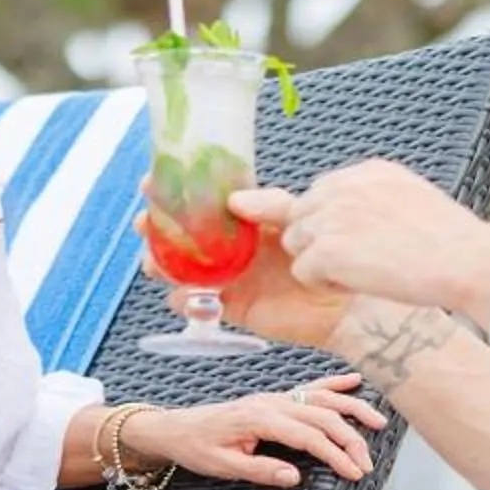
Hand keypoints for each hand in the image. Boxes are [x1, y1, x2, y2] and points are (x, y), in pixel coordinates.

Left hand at [118, 375, 387, 487]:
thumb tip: (295, 477)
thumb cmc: (198, 448)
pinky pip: (310, 386)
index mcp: (260, 419)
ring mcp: (275, 397)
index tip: (354, 473)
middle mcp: (272, 402)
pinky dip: (335, 383)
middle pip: (323, 416)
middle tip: (367, 464)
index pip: (309, 436)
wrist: (177, 428)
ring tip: (378, 423)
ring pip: (322, 397)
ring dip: (352, 408)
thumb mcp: (223, 467)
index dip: (335, 454)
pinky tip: (356, 381)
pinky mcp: (275, 398)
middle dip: (350, 439)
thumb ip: (260, 471)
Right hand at [134, 195, 353, 350]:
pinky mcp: (234, 306)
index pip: (201, 201)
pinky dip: (185, 302)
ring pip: (183, 269)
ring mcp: (230, 276)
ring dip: (163, 265)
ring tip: (155, 264)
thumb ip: (269, 205)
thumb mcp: (298, 216)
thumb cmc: (325, 252)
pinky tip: (183, 296)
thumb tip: (234, 200)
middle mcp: (231, 247)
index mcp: (243, 220)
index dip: (173, 192)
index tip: (150, 183)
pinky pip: (199, 304)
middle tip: (144, 225)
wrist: (345, 301)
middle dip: (157, 230)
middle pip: (182, 236)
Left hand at [266, 160, 489, 318]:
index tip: (359, 242)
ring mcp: (331, 215)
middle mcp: (343, 185)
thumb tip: (360, 217)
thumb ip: (378, 198)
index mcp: (368, 171)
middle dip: (320, 241)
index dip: (334, 223)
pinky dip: (324, 286)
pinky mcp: (326, 248)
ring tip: (360, 273)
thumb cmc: (452, 240)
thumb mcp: (413, 198)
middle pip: (302, 214)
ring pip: (297, 242)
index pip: (324, 191)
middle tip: (357, 262)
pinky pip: (302, 271)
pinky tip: (358, 285)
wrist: (464, 260)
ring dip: (320, 263)